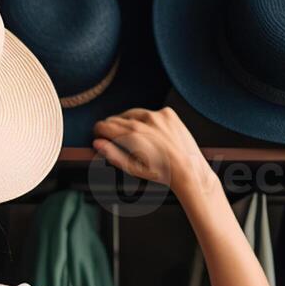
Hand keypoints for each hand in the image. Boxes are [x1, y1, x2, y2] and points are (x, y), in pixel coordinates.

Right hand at [92, 108, 211, 193]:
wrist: (188, 169)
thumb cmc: (160, 172)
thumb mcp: (132, 168)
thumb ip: (111, 154)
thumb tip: (96, 143)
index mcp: (132, 135)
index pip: (104, 125)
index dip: (99, 132)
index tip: (100, 136)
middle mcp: (143, 121)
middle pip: (115, 118)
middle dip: (112, 128)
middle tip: (117, 140)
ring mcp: (157, 115)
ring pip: (131, 113)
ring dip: (127, 122)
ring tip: (134, 137)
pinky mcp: (168, 113)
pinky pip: (149, 112)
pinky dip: (146, 120)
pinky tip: (151, 132)